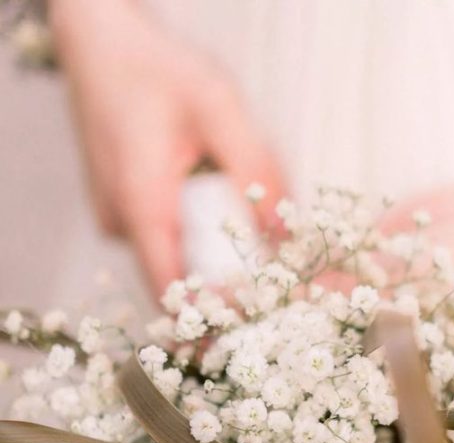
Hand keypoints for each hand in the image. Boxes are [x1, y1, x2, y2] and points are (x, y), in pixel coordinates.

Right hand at [50, 0, 285, 296]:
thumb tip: (286, 231)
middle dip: (229, 285)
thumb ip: (256, 166)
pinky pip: (168, 239)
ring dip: (216, 253)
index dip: (215, 315)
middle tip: (274, 280)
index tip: (258, 321)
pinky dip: (198, 232)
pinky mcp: (126, 214)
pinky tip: (214, 199)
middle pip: (182, 281)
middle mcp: (123, 222)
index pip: (173, 291)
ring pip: (177, 260)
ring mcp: (120, 222)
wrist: (101, 44)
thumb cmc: (157, 68)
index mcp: (141, 203)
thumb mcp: (218, 104)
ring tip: (243, 219)